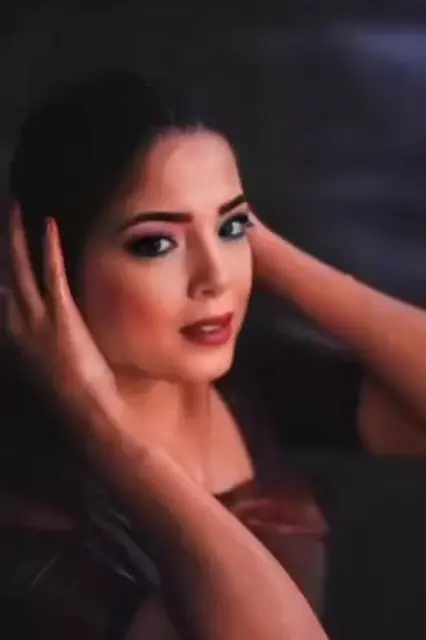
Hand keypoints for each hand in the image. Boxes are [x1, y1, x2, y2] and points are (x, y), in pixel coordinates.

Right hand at [7, 203, 120, 426]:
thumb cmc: (70, 390)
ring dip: (17, 235)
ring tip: (16, 209)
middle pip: (3, 272)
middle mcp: (15, 322)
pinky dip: (48, 246)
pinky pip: (52, 272)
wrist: (85, 410)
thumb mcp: (45, 361)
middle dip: (1, 241)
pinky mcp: (61, 314)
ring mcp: (36, 318)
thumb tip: (40, 318)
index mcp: (10, 335)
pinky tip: (47, 224)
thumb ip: (38, 336)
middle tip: (3, 214)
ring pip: (20, 266)